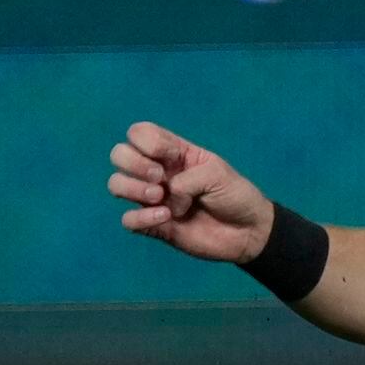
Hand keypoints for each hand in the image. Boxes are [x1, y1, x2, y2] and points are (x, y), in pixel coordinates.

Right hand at [109, 121, 275, 265]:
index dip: (146, 141)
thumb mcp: (217, 173)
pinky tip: (165, 218)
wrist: (248, 231)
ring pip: (115, 184)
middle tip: (160, 177)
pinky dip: (140, 217)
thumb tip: (165, 196)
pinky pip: (127, 219)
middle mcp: (157, 172)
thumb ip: (187, 178)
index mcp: (173, 153)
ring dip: (133, 188)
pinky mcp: (152, 224)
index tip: (170, 155)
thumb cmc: (234, 195)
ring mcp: (152, 198)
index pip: (139, 133)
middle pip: (119, 155)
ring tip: (160, 197)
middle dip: (134, 163)